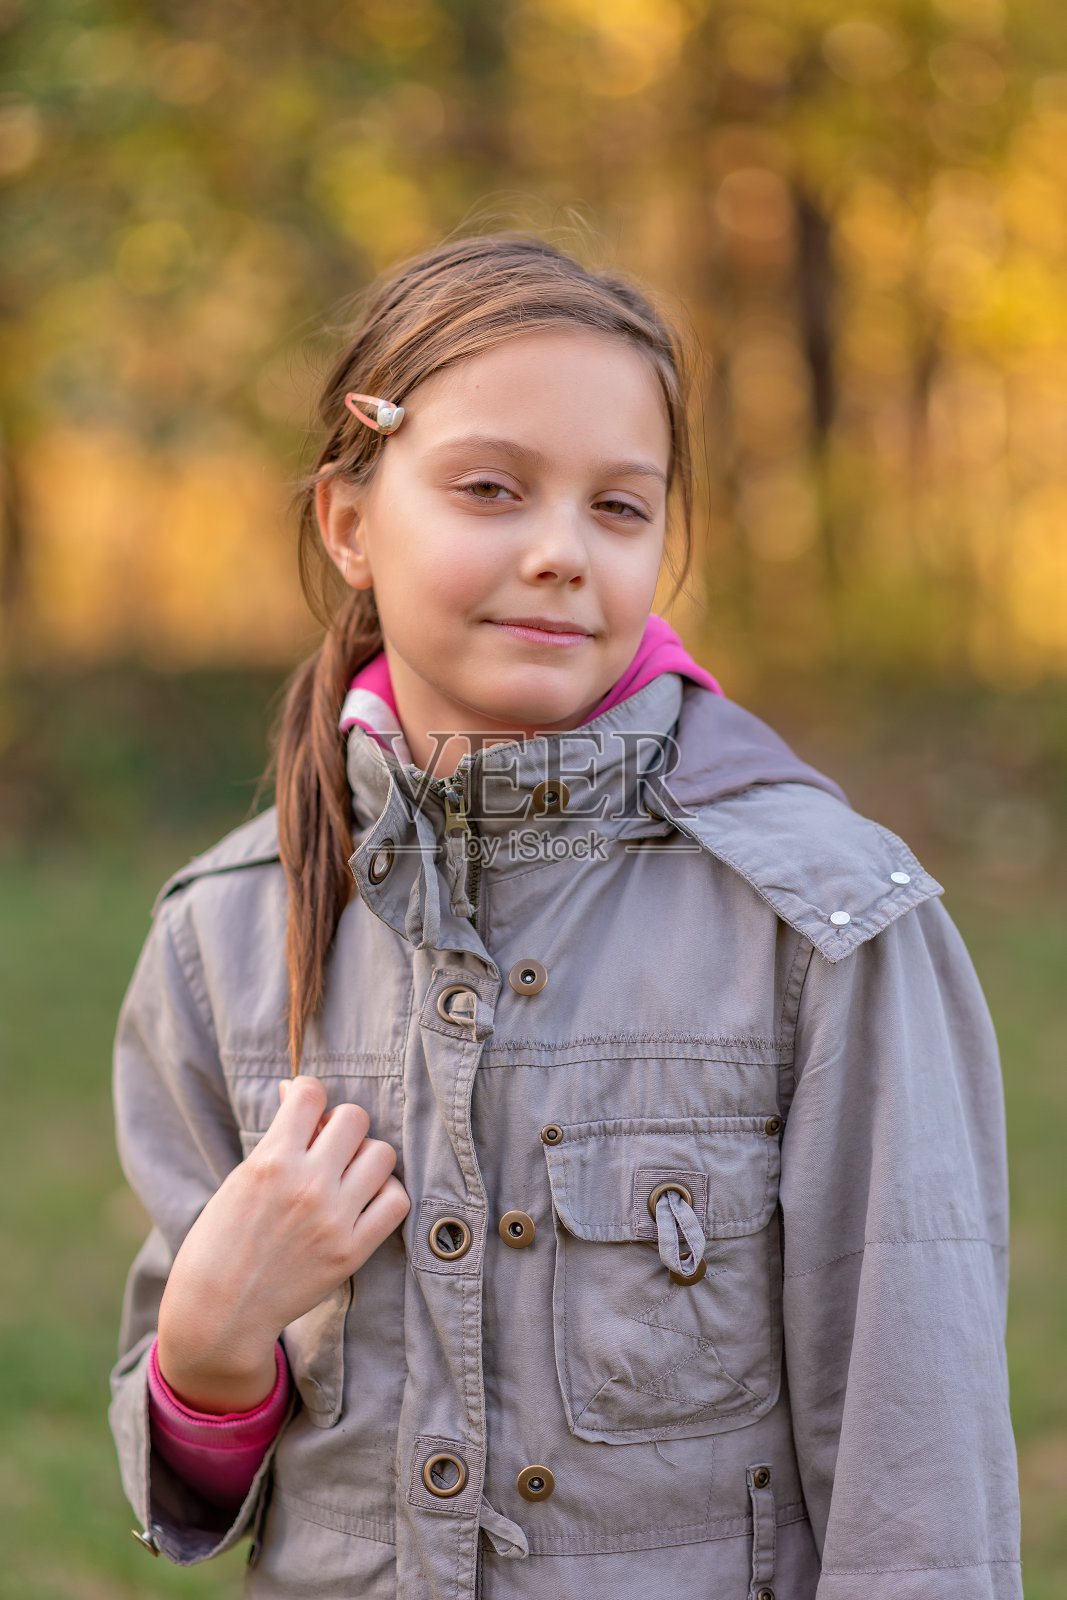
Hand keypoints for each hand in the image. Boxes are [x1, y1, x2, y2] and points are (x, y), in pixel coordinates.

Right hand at [156, 1076, 409, 1412]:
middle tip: (327, 1148)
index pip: (311, 1093)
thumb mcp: (239, 1179)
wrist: (219, 1313)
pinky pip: (396, 1200)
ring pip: (382, 1153)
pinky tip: (363, 1201)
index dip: (309, 1096)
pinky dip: (385, 1194)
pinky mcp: (352, 1251)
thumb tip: (295, 1091)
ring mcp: (333, 1219)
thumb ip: (276, 1138)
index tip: (305, 1114)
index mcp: (271, 1162)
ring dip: (366, 1158)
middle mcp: (307, 1185)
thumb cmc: (221, 1242)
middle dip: (340, 1126)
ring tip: (346, 1176)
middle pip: (354, 1117)